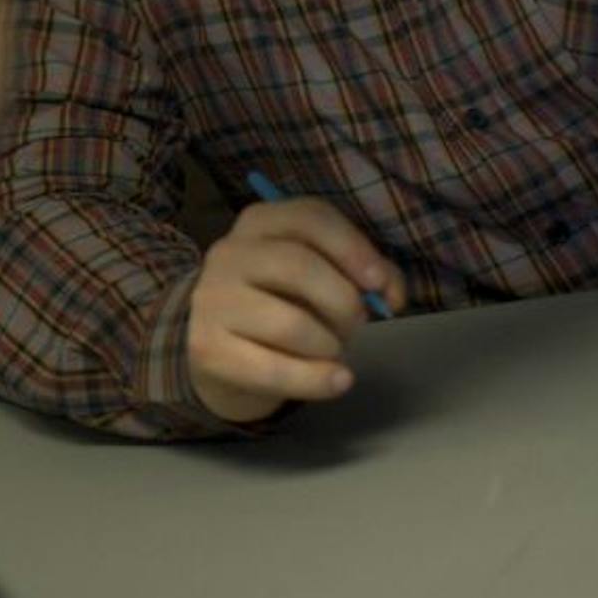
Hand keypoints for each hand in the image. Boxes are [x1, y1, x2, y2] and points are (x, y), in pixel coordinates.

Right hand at [185, 195, 406, 424]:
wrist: (222, 348)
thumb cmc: (283, 302)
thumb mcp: (320, 274)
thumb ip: (364, 273)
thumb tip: (390, 293)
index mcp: (259, 223)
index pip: (309, 217)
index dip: (352, 248)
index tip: (378, 284)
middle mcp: (229, 253)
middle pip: (297, 265)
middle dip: (342, 301)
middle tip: (356, 324)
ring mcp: (212, 300)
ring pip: (289, 324)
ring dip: (329, 345)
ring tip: (331, 351)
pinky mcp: (207, 348)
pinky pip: (275, 369)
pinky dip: (318, 380)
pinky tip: (338, 381)